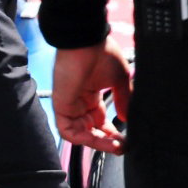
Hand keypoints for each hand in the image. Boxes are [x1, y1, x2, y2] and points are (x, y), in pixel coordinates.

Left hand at [53, 37, 131, 154]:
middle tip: (123, 147)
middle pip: (92, 130)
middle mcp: (80, 101)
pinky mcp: (61, 106)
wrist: (86, 40)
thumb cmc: (102, 53)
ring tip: (116, 146)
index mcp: (92, 94)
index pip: (100, 121)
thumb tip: (127, 118)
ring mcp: (70, 104)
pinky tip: (100, 140)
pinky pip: (69, 131)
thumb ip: (123, 100)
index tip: (126, 140)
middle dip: (107, 141)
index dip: (113, 133)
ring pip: (81, 134)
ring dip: (98, 143)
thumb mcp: (120, 78)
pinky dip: (83, 139)